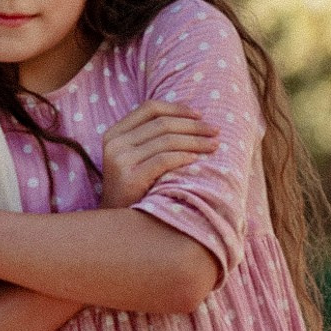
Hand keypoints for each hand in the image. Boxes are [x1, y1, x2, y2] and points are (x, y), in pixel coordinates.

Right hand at [99, 100, 214, 209]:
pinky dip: (183, 157)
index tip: (201, 115)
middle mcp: (115, 143)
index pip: (150, 108)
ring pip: (166, 141)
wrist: (116, 221)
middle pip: (162, 124)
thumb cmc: (133, 188)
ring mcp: (120, 161)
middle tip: (215, 130)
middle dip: (193, 126)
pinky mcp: (130, 178)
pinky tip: (197, 159)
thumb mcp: (133, 156)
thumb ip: (150, 137)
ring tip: (213, 145)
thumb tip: (191, 117)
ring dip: (195, 141)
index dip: (178, 108)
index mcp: (114, 133)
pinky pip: (164, 160)